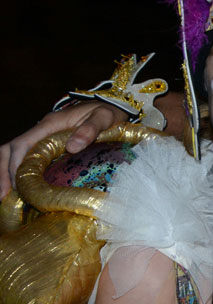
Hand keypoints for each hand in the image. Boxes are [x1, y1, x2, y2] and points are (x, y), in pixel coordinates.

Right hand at [0, 101, 126, 196]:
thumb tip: (72, 147)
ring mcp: (42, 137)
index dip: (16, 163)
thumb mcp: (104, 117)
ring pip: (13, 154)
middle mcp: (41, 130)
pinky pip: (25, 158)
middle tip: (5, 196)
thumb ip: (90, 129)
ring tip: (6, 197)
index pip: (23, 143)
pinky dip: (18, 173)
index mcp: (51, 123)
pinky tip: (21, 190)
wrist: (111, 106)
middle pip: (10, 150)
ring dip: (7, 173)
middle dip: (5, 172)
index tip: (18, 183)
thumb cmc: (107, 112)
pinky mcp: (46, 145)